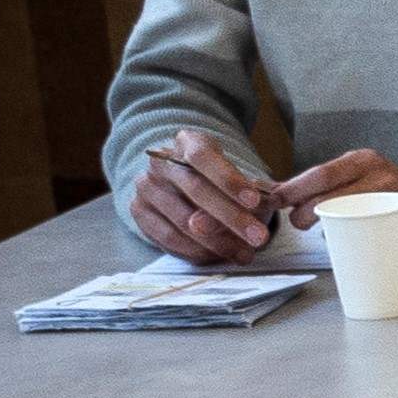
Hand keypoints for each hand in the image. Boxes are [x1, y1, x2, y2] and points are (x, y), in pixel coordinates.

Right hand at [132, 134, 279, 263]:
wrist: (189, 192)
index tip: (255, 201)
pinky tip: (220, 256)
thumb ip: (247, 195)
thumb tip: (243, 212)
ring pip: (182, 219)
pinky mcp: (138, 212)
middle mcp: (161, 161)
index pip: (203, 156)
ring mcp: (146, 186)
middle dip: (231, 216)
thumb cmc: (224, 185)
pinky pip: (168, 237)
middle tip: (259, 237)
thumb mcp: (241, 182)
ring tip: (245, 253)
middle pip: (195, 188)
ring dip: (217, 241)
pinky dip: (197, 250)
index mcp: (187, 142)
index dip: (229, 179)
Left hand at [276, 150, 397, 255]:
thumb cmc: (397, 198)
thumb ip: (333, 188)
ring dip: (318, 220)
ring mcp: (388, 191)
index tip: (271, 202)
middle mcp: (373, 170)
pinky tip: (341, 238)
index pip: (318, 173)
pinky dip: (345, 236)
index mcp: (361, 160)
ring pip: (341, 206)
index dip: (290, 188)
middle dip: (300, 208)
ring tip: (312, 229)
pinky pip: (364, 226)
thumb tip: (282, 198)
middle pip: (325, 188)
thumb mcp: (367, 181)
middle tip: (295, 223)